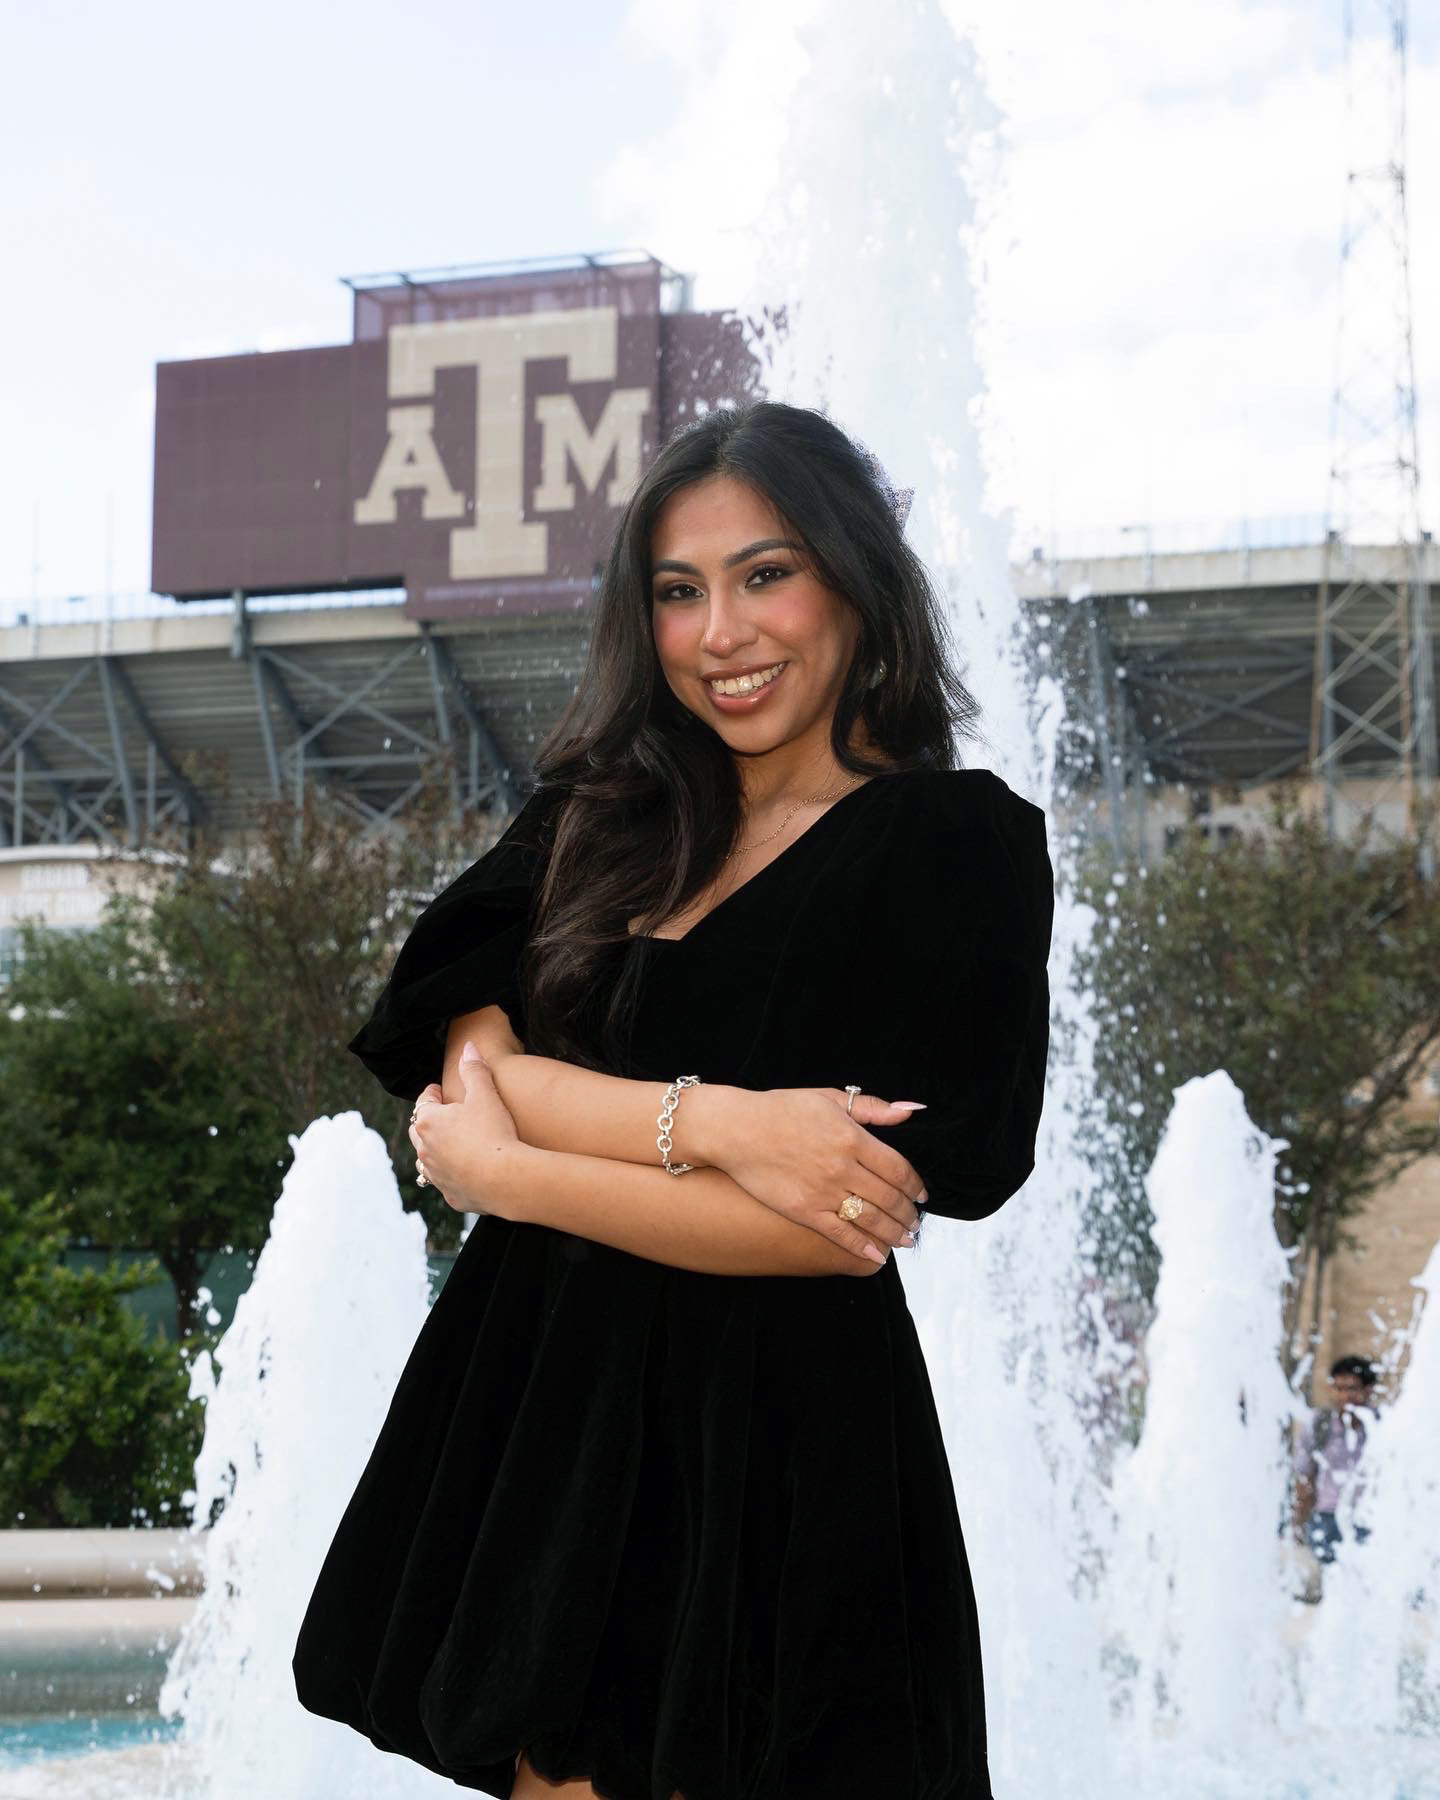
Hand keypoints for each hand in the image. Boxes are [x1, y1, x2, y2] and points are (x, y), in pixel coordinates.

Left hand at [407, 1041, 531, 1217]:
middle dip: (428, 1121)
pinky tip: (464, 1171)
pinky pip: (445, 1182)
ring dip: (434, 1150)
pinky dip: (450, 1174)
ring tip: (449, 1145)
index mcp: (429, 1123)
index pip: (424, 1102)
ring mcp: (436, 1175)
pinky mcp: (451, 1195)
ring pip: (427, 1160)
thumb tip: (468, 1047)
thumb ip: (475, 1069)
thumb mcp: (485, 1095)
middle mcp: (425, 1150)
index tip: (440, 1090)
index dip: (433, 1094)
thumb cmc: (494, 1133)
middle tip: (442, 1115)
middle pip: (419, 1131)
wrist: (506, 1179)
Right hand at [698, 1085, 927, 1263]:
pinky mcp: (804, 1211)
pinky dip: (863, 1247)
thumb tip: (912, 1109)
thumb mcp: (829, 1098)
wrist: (736, 1129)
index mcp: (851, 1137)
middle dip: (908, 1213)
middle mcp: (842, 1167)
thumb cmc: (781, 1109)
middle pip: (889, 1197)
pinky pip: (841, 1234)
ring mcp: (823, 1191)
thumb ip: (873, 1107)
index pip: (898, 1168)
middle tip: (916, 1222)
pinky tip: (878, 1255)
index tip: (922, 1195)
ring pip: (871, 1219)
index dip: (915, 1185)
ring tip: (906, 1239)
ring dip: (894, 1232)